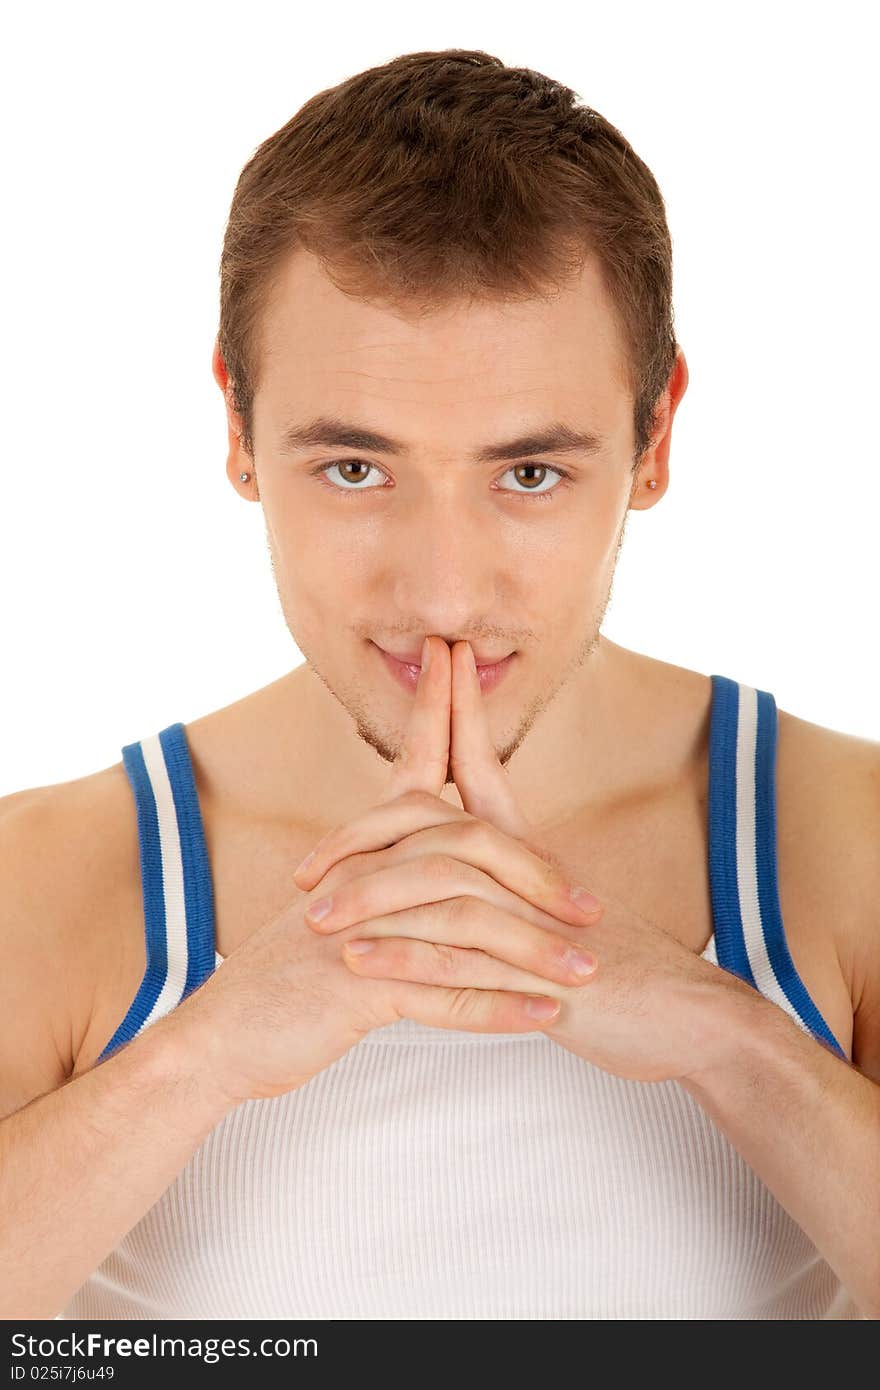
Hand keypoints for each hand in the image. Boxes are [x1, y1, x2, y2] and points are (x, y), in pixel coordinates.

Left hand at [295, 637, 746, 1080]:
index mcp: (535, 851)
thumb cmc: (627, 965)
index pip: (486, 764)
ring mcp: (537, 922)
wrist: (693, 1017)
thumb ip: (522, 879)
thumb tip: (481, 858)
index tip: (439, 658)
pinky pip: (460, 960)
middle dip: (367, 828)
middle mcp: (532, 874)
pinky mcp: (540, 976)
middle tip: (307, 864)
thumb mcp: (567, 908)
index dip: (456, 712)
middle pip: (439, 823)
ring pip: (439, 888)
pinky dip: (404, 959)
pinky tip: (358, 965)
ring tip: (312, 919)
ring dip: (369, 901)